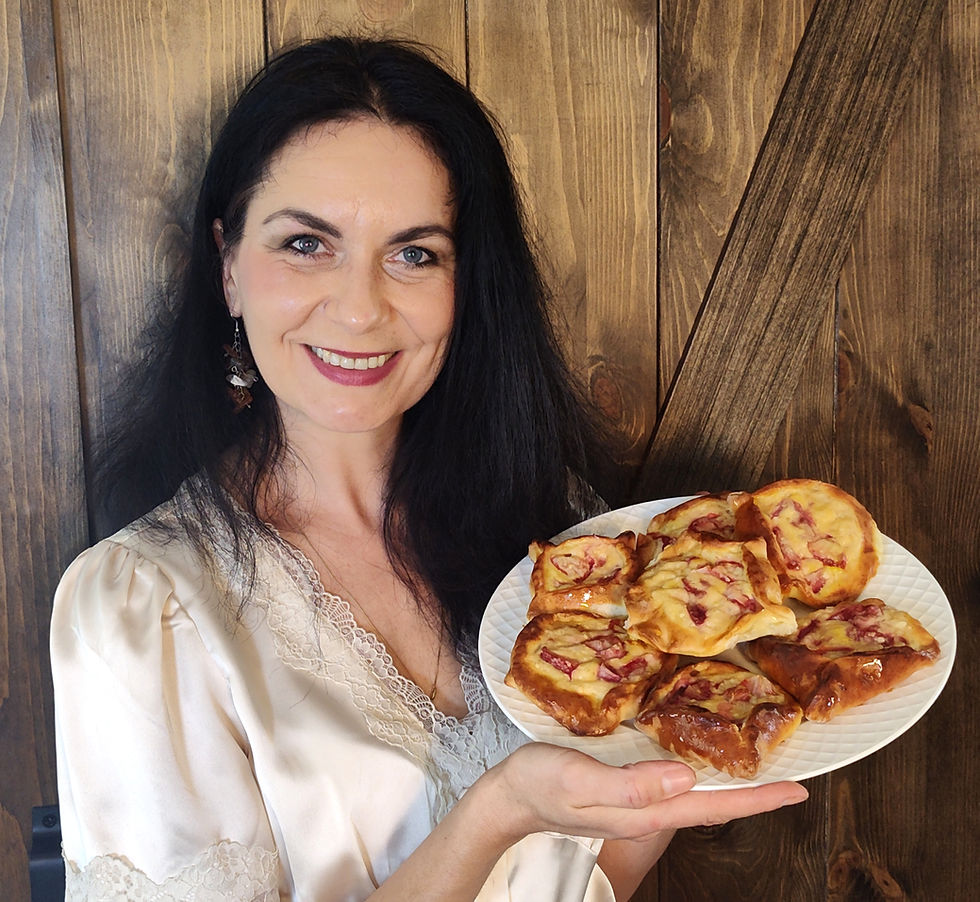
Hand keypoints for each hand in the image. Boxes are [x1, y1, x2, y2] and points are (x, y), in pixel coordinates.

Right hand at [480, 742, 807, 844]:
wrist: (510, 795)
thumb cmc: (541, 784)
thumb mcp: (581, 780)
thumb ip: (632, 784)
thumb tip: (686, 777)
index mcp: (646, 811)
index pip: (713, 806)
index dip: (757, 799)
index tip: (796, 790)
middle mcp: (650, 809)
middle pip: (714, 803)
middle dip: (756, 793)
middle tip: (794, 776)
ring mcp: (639, 801)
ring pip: (698, 793)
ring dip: (734, 783)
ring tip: (765, 765)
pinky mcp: (628, 787)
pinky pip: (675, 782)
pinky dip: (702, 771)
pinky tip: (707, 756)